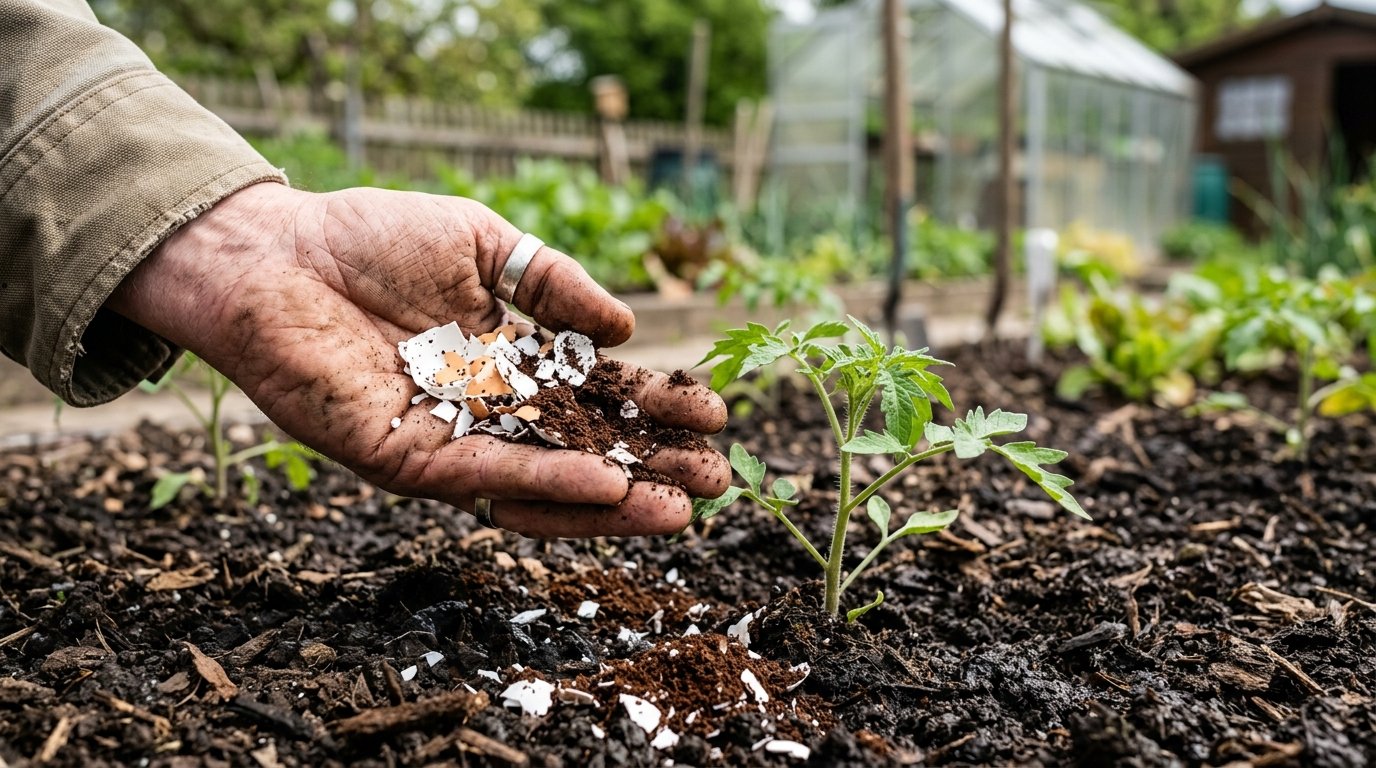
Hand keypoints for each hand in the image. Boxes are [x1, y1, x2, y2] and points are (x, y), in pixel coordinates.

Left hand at [108, 182, 729, 536]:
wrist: (273, 254)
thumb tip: (626, 330)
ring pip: (542, 483)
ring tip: (679, 508)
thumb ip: (553, 284)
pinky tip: (605, 484)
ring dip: (613, 497)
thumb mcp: (484, 245)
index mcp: (505, 362)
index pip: (594, 396)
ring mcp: (447, 440)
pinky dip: (545, 486)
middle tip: (716, 481)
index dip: (653, 408)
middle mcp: (483, 411)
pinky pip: (485, 478)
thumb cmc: (369, 238)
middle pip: (580, 449)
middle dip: (650, 467)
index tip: (712, 413)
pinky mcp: (406, 460)